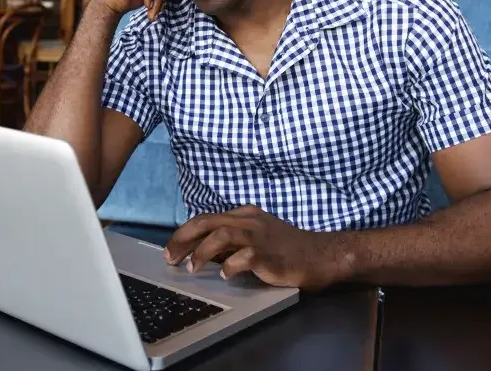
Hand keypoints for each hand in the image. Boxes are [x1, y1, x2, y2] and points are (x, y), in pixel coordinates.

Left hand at [163, 205, 348, 288]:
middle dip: (183, 240)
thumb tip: (198, 253)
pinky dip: (229, 266)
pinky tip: (225, 275)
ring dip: (200, 253)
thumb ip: (229, 242)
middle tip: (170, 258)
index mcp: (243, 215)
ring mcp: (259, 236)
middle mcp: (248, 221)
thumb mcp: (254, 239)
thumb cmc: (286, 250)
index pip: (205, 219)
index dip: (184, 233)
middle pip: (206, 222)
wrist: (320, 255)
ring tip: (192, 269)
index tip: (171, 249)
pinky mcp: (268, 254)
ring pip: (220, 236)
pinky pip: (243, 257)